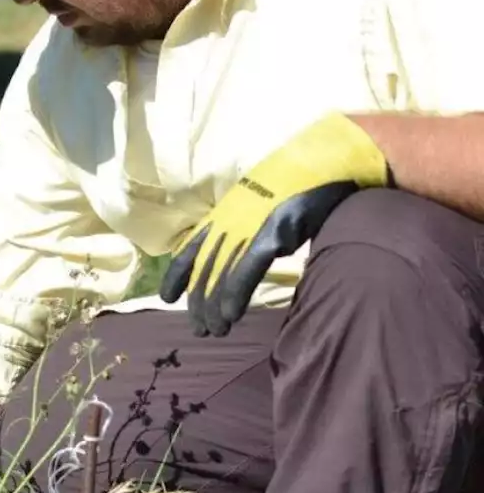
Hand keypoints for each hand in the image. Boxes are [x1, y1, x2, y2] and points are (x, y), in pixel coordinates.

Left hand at [161, 112, 389, 336]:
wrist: (323, 160)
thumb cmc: (296, 183)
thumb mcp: (259, 206)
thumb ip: (246, 228)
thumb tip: (242, 254)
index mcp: (224, 213)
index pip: (190, 248)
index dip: (177, 275)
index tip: (168, 297)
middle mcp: (228, 220)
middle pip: (203, 268)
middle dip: (197, 301)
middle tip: (197, 329)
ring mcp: (247, 226)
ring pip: (219, 273)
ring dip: (214, 307)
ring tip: (214, 331)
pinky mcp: (270, 233)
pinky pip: (246, 270)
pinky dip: (235, 294)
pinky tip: (230, 315)